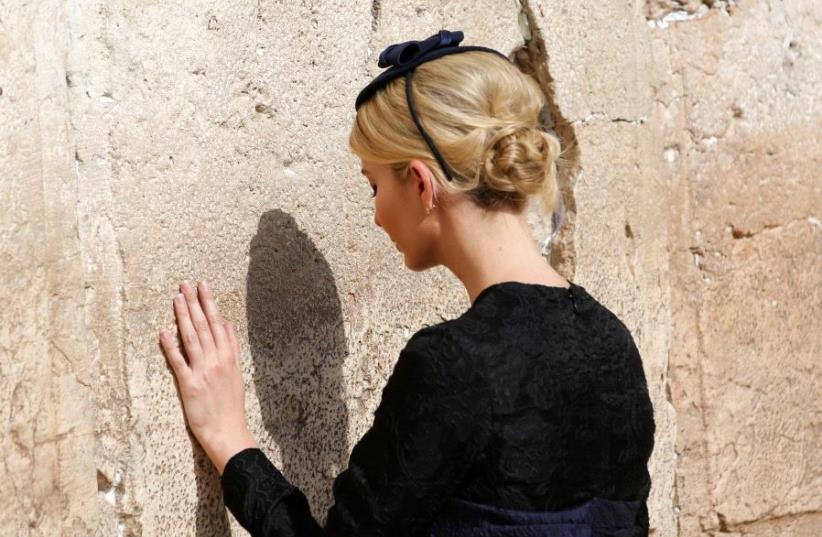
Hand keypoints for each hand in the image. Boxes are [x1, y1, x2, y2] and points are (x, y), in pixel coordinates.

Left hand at [159, 280, 257, 474]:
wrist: (228, 431)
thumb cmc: (231, 405)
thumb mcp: (237, 373)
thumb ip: (232, 348)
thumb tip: (228, 325)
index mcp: (229, 357)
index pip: (218, 323)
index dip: (209, 303)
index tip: (203, 286)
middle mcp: (217, 360)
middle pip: (205, 325)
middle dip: (195, 302)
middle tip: (187, 283)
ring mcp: (203, 371)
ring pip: (193, 337)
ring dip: (184, 316)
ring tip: (177, 298)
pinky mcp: (189, 384)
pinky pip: (178, 361)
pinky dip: (171, 346)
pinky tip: (164, 331)